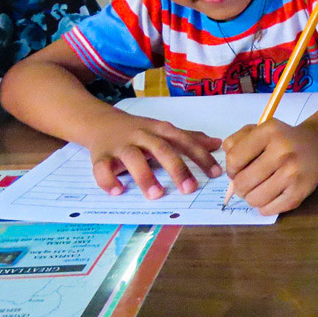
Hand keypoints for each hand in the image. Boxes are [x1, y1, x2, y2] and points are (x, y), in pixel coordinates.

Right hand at [88, 115, 222, 198]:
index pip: (184, 141)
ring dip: (145, 176)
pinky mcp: (100, 156)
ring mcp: (121, 145)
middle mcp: (142, 135)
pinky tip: (118, 191)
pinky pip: (102, 168)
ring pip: (133, 157)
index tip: (216, 173)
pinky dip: (109, 180)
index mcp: (161, 130)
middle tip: (190, 189)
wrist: (100, 122)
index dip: (201, 156)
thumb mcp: (164, 131)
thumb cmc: (139, 130)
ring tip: (156, 194)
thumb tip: (217, 143)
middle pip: (161, 149)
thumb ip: (189, 138)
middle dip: (177, 168)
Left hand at [223, 120, 317, 214]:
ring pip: (253, 199)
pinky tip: (270, 195)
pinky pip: (269, 210)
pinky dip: (264, 206)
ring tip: (259, 188)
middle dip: (240, 185)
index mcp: (269, 132)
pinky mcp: (300, 192)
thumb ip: (235, 142)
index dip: (231, 168)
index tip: (238, 169)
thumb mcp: (258, 129)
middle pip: (242, 183)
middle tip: (248, 181)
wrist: (317, 145)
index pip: (234, 159)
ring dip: (251, 197)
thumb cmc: (282, 138)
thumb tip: (228, 170)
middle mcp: (282, 152)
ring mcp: (293, 173)